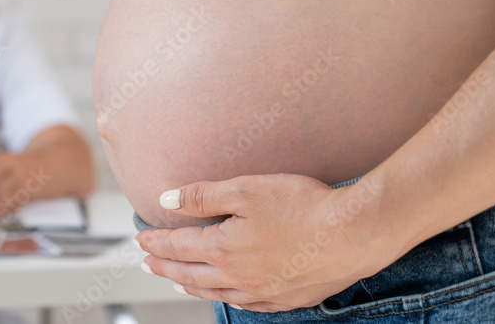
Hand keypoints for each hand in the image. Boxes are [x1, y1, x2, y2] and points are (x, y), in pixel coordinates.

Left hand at [135, 174, 388, 311]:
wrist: (355, 234)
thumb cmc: (303, 206)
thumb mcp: (245, 190)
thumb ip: (202, 196)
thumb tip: (166, 201)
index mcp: (224, 249)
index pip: (178, 247)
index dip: (155, 243)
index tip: (139, 240)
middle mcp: (238, 277)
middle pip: (190, 274)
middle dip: (164, 268)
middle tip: (146, 264)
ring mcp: (263, 291)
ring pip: (215, 293)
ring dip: (189, 286)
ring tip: (175, 282)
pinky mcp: (286, 298)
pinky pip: (245, 304)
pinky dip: (225, 298)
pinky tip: (225, 295)